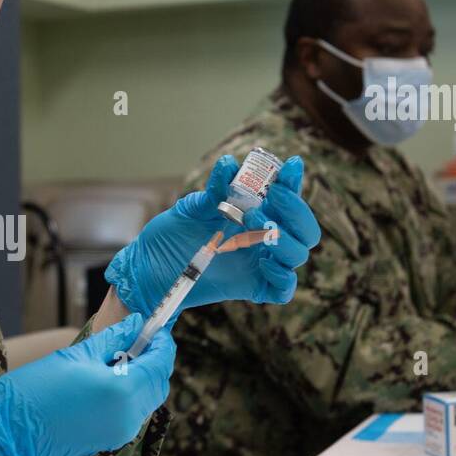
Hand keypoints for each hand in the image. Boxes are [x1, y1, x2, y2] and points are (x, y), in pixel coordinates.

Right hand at [0, 313, 174, 455]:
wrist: (9, 436)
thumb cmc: (34, 391)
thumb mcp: (75, 356)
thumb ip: (112, 340)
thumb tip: (135, 324)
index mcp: (123, 390)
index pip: (160, 362)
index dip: (161, 342)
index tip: (154, 326)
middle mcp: (129, 415)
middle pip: (158, 383)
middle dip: (155, 359)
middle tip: (137, 338)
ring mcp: (121, 432)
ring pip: (148, 399)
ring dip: (143, 377)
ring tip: (120, 356)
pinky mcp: (110, 441)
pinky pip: (133, 413)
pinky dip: (131, 394)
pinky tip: (110, 379)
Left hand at [104, 155, 320, 317]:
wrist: (149, 267)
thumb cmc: (171, 234)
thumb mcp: (190, 209)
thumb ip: (213, 192)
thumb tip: (229, 165)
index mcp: (256, 215)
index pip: (289, 200)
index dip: (295, 183)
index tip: (290, 166)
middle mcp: (263, 239)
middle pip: (306, 231)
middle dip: (296, 212)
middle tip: (270, 200)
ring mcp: (260, 264)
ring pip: (298, 256)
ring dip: (284, 238)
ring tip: (252, 224)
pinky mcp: (251, 288)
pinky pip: (283, 290)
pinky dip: (282, 276)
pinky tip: (263, 262)